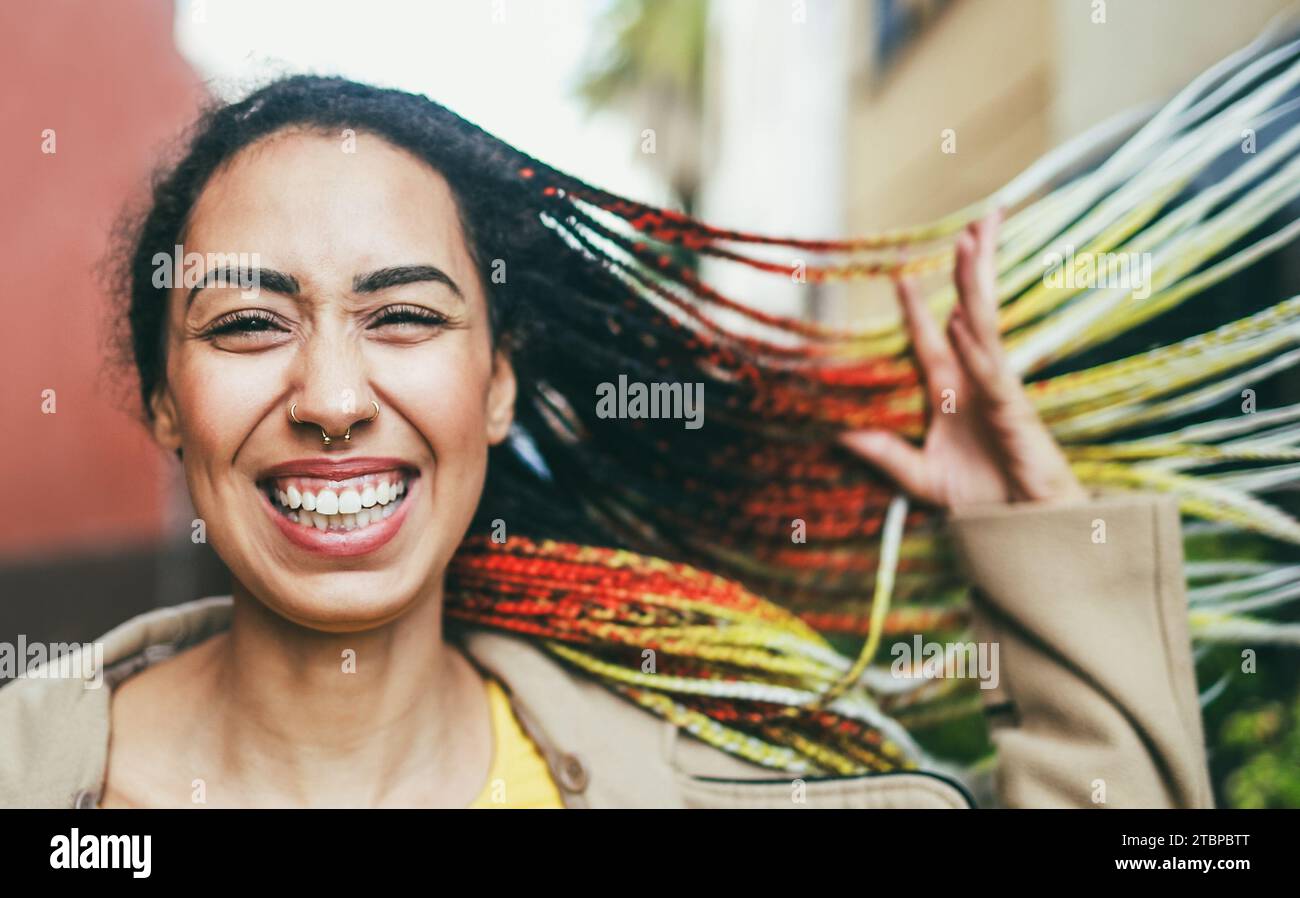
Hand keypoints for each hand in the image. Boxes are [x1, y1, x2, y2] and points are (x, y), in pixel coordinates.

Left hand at [840, 211, 1087, 509]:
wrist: (1022, 532)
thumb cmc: (981, 502)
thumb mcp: (918, 477)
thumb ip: (881, 454)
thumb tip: (834, 434)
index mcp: (955, 394)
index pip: (932, 340)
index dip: (917, 308)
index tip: (901, 273)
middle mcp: (977, 382)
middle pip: (972, 311)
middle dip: (972, 268)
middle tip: (975, 222)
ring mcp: (998, 392)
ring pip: (985, 325)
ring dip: (976, 283)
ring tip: (970, 241)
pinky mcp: (1013, 412)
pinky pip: (992, 372)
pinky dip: (974, 346)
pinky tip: (960, 318)